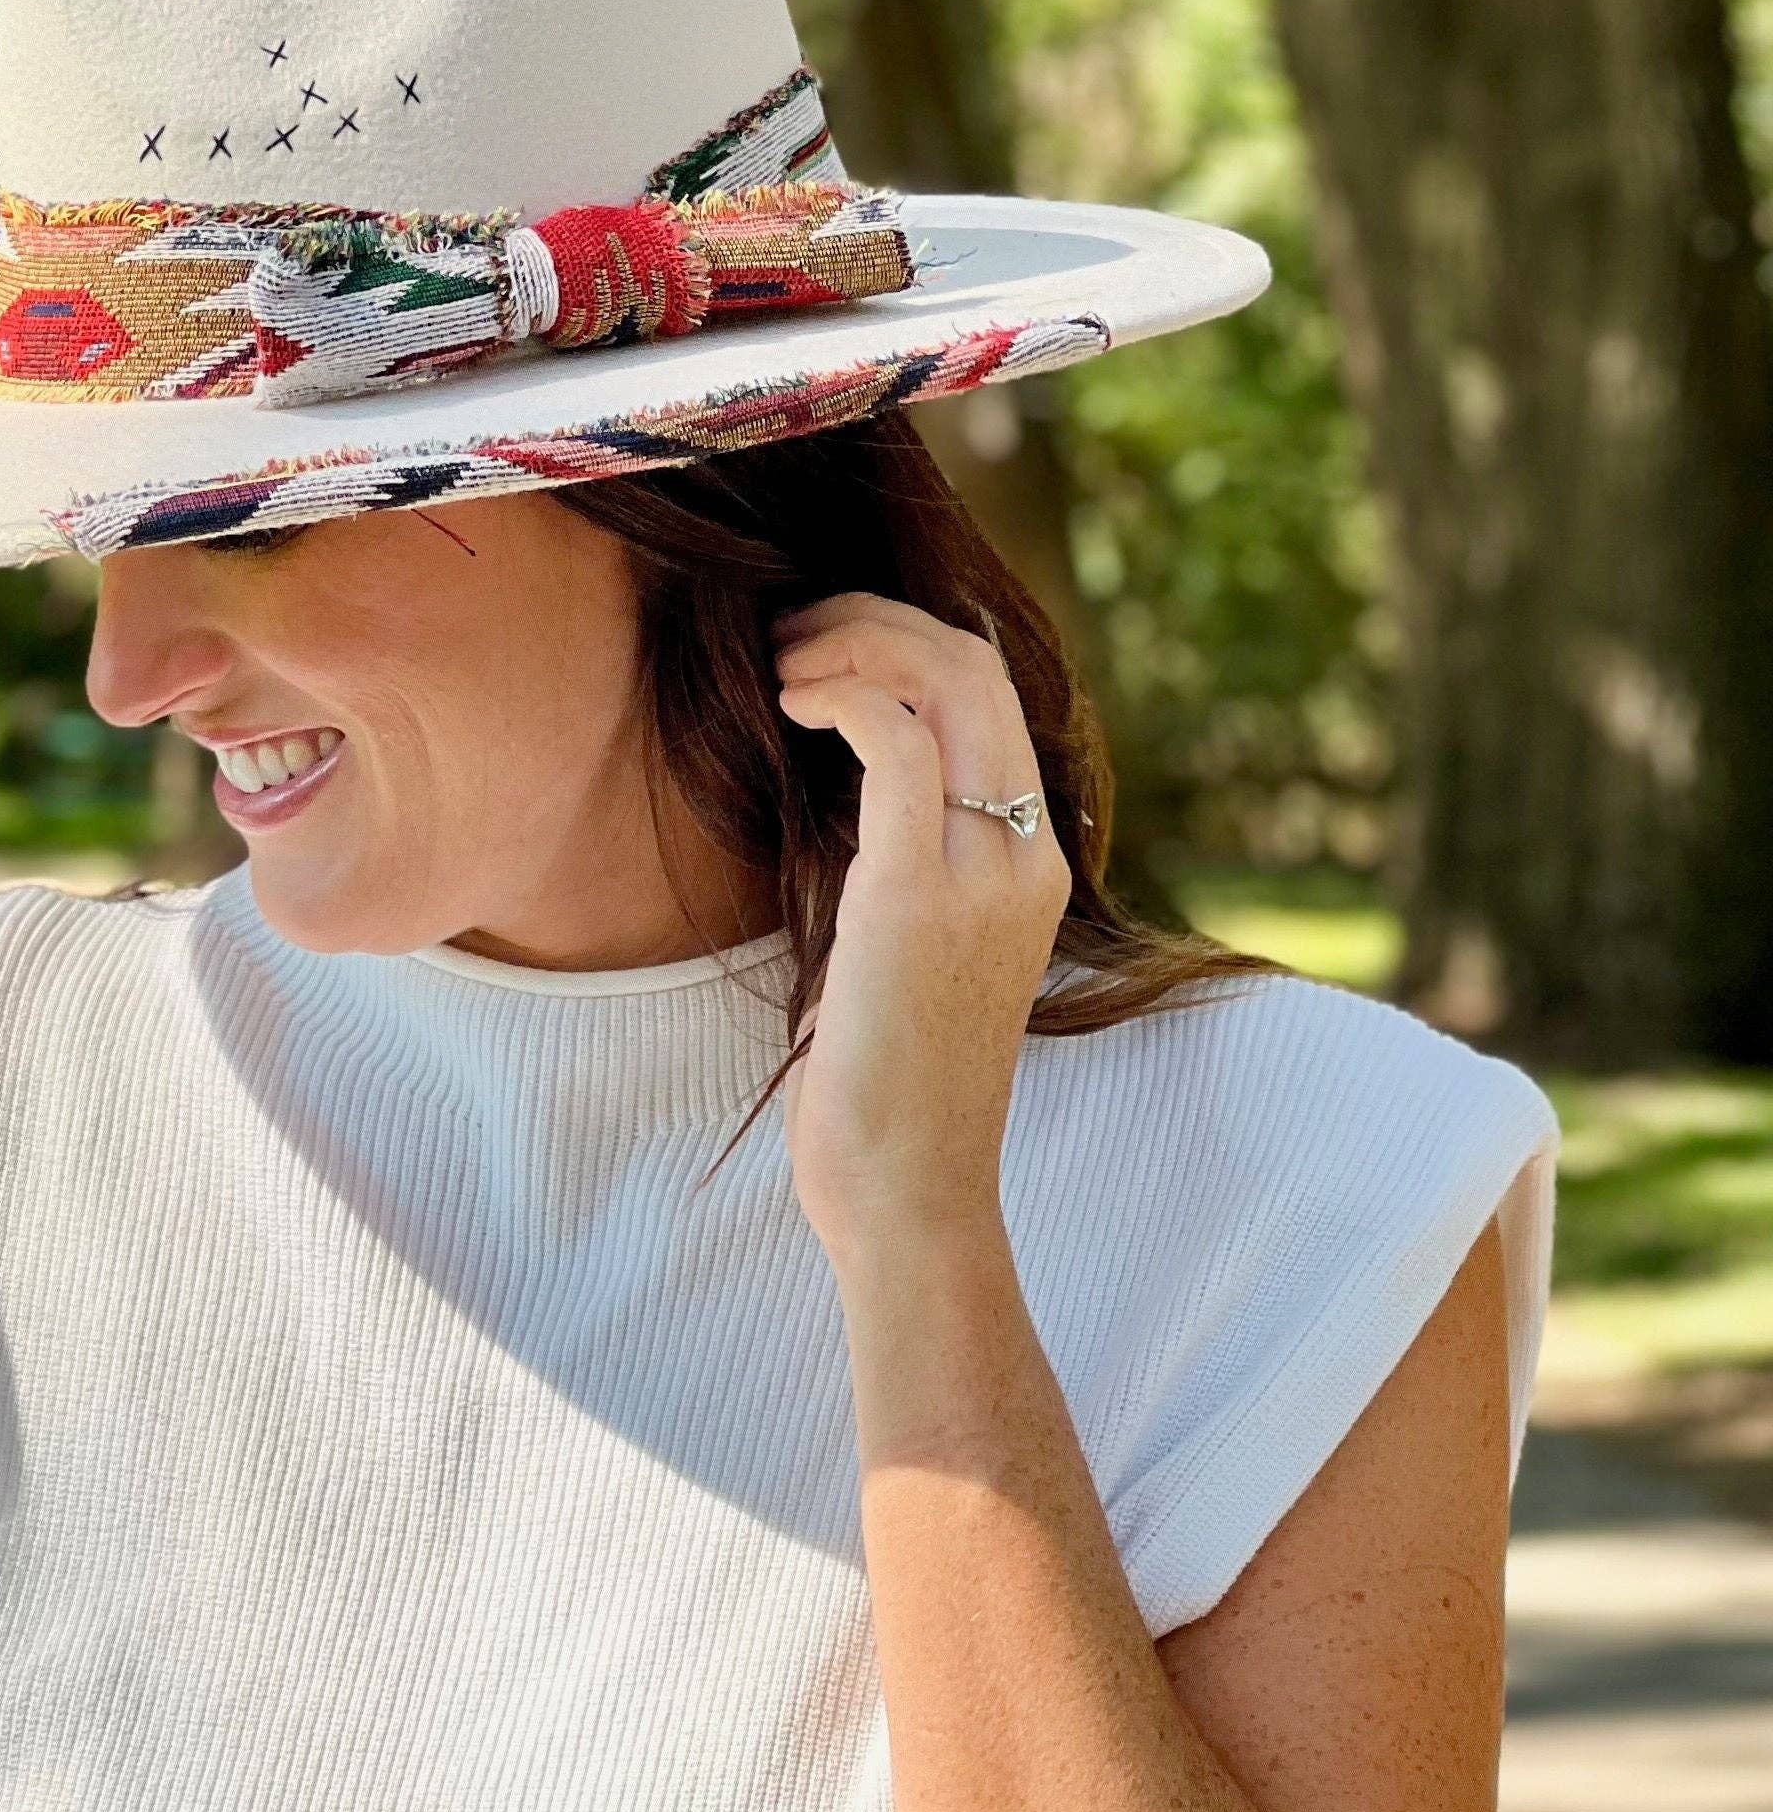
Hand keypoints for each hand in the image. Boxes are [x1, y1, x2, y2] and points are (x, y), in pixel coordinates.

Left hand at [772, 591, 1070, 1275]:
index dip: (909, 636)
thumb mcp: (902, 950)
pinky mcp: (917, 895)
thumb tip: (842, 786)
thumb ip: (895, 863)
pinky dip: (841, 692)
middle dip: (875, 619)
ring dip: (852, 641)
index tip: (824, 641)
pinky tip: (787, 702)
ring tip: (779, 660)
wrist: (909, 1192)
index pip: (993, 695)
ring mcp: (982, 871)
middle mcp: (1025, 855)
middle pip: (975, 664)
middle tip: (788, 629)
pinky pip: (896, 741)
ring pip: (945, 679)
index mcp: (1033, 863)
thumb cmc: (888, 1089)